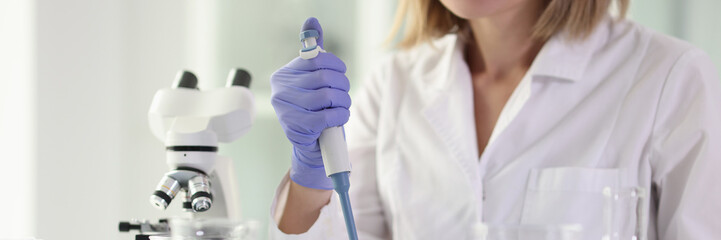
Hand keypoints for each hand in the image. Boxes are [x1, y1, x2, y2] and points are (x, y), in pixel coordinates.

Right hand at [270, 19, 350, 189]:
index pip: (316, 59)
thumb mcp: (314, 80)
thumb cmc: (315, 111)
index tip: (340, 74)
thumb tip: (312, 21)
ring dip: (343, 103)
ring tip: (341, 108)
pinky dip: (340, 116)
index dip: (336, 66)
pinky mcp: (297, 128)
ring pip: (328, 96)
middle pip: (324, 77)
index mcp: (283, 75)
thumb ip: (313, 53)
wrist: (312, 147)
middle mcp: (279, 91)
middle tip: (343, 95)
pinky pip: (328, 115)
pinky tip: (338, 119)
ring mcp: (286, 110)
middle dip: (342, 86)